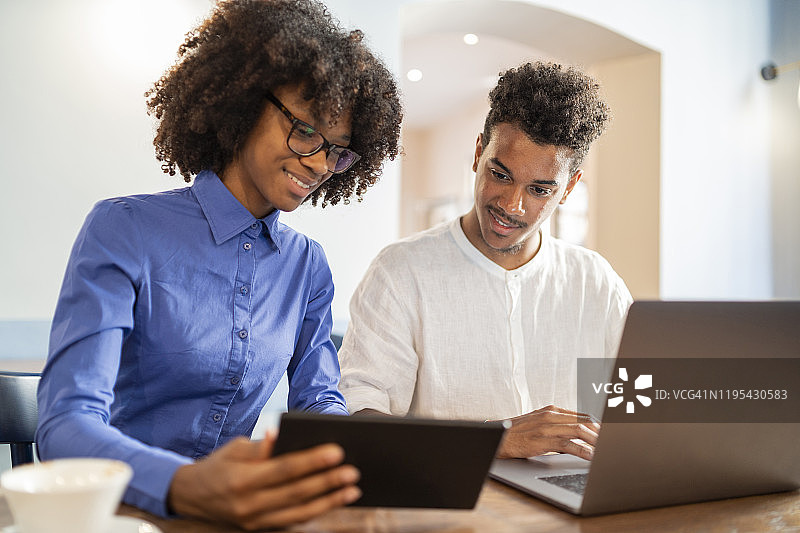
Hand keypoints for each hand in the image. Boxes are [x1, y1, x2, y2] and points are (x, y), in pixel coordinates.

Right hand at [168, 435, 360, 530]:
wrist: (191, 496)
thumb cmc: (218, 465)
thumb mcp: (234, 449)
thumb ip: (261, 446)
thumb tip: (280, 433)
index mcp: (241, 480)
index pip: (283, 469)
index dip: (312, 461)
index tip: (337, 451)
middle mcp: (248, 505)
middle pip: (296, 493)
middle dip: (327, 482)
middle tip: (352, 471)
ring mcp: (254, 521)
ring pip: (298, 513)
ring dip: (328, 501)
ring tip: (352, 490)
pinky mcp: (259, 528)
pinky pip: (291, 522)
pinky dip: (315, 512)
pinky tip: (333, 501)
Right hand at [494, 405, 599, 460]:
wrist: (497, 437)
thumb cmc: (517, 433)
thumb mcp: (538, 423)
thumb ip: (556, 425)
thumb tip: (576, 435)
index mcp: (552, 410)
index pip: (582, 415)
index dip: (599, 426)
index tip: (608, 434)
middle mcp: (551, 415)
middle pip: (585, 422)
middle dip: (601, 434)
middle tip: (612, 443)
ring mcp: (547, 426)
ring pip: (580, 431)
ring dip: (596, 442)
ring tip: (605, 451)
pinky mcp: (543, 439)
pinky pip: (569, 444)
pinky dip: (583, 451)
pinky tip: (591, 457)